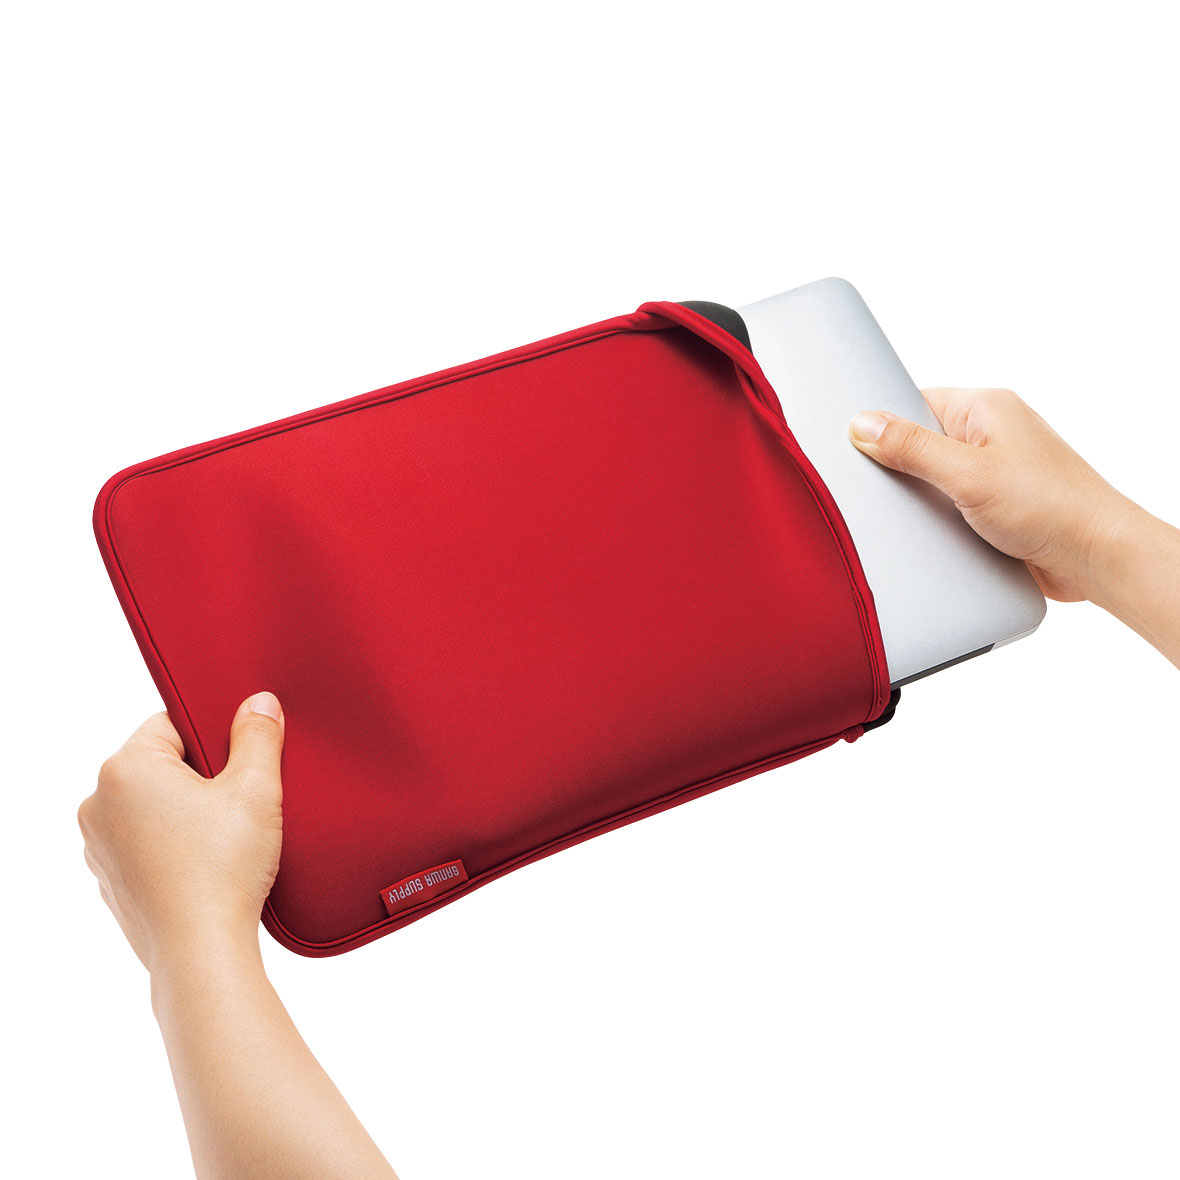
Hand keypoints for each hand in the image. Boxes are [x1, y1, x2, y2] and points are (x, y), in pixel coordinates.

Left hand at [78, 692, 284, 971]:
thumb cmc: (223, 869)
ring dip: (187, 812)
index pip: (171, 723)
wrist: (202, 952)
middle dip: (202, 776)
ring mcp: (99, 847)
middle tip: (240, 801)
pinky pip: (147, 844)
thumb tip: (259, 703)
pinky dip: (175, 847)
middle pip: (162, 765)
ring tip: (226, 837)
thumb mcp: (255, 788)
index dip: (214, 737)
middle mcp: (98, 804)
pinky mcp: (111, 882)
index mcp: (124, 768)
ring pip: (153, 806)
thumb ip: (258, 735)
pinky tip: (209, 865)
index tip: (240, 762)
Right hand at [848, 387, 1138, 602]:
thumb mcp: (969, 474)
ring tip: (911, 517)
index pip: (914, 401)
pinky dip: (937, 522)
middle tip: (881, 490)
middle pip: (918, 442)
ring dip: (919, 501)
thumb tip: (862, 424)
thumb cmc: (1053, 506)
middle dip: (898, 469)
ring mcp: (993, 471)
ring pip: (932, 479)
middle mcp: (990, 435)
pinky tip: (930, 536)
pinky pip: (949, 507)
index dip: (882, 422)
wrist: (1098, 558)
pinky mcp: (995, 507)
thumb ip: (913, 448)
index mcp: (986, 408)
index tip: (853, 445)